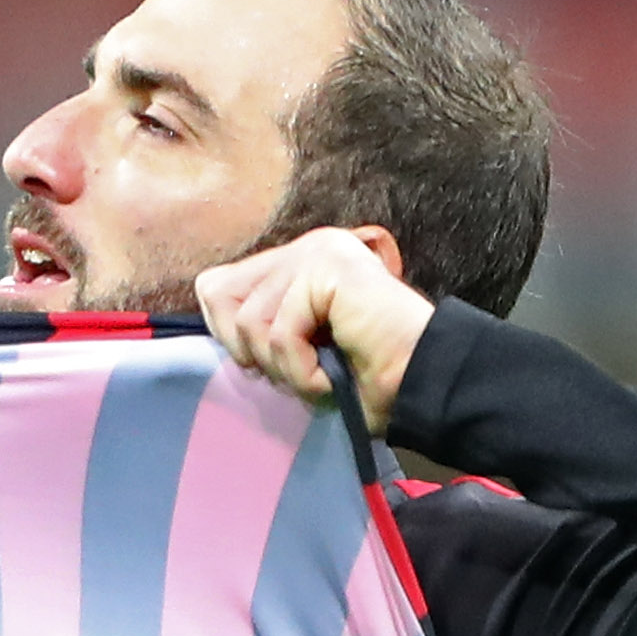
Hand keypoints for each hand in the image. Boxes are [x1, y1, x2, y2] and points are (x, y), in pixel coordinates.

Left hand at [195, 227, 432, 433]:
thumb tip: (212, 331)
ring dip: (287, 370)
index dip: (231, 334)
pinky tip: (335, 377)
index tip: (275, 364)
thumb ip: (258, 330)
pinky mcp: (328, 268)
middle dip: (250, 350)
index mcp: (297, 265)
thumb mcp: (297, 353)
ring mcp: (317, 252)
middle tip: (300, 370)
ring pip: (250, 322)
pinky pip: (280, 332)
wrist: (424, 387)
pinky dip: (304, 372)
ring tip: (325, 376)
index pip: (216, 286)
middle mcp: (305, 248)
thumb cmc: (370, 383)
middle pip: (217, 295)